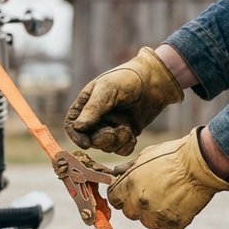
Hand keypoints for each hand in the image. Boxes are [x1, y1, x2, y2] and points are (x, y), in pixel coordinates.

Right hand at [64, 46, 183, 155]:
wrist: (156, 81)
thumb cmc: (128, 79)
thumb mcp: (107, 89)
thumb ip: (93, 109)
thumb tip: (77, 127)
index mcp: (86, 105)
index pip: (72, 125)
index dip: (76, 137)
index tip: (86, 144)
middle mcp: (96, 118)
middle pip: (90, 140)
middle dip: (101, 140)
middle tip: (113, 132)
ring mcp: (111, 127)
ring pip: (106, 147)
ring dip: (117, 141)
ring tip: (127, 126)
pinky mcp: (126, 134)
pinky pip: (121, 150)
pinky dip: (126, 145)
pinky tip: (133, 133)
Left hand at [106, 127, 228, 228]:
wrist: (201, 164)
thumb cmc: (174, 156)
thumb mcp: (146, 156)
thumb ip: (128, 168)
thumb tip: (116, 172)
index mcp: (129, 184)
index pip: (114, 198)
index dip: (122, 195)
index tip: (130, 193)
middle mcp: (138, 202)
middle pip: (129, 212)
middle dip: (137, 205)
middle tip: (154, 194)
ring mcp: (154, 215)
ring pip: (147, 221)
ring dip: (153, 214)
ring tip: (169, 197)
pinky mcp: (171, 225)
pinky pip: (164, 228)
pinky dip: (169, 221)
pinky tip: (177, 206)